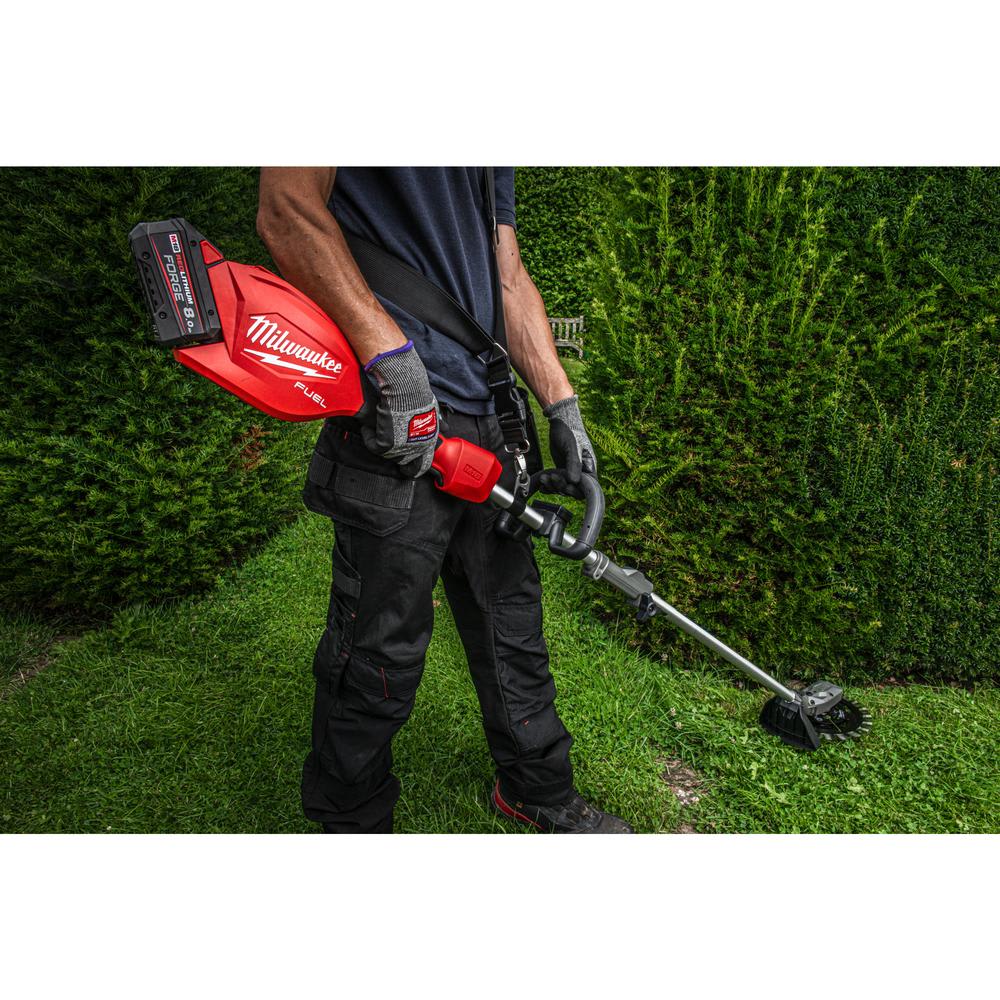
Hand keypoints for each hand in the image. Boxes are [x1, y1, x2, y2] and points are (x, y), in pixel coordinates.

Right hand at [361, 341, 439, 476]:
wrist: (406, 389)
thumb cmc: (417, 394)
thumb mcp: (432, 411)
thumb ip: (435, 423)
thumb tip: (444, 428)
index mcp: (430, 440)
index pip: (423, 465)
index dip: (414, 468)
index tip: (406, 469)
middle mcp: (419, 448)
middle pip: (404, 462)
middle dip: (394, 453)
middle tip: (384, 445)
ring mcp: (404, 448)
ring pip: (387, 454)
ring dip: (381, 441)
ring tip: (376, 426)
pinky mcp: (388, 444)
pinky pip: (374, 446)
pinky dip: (369, 436)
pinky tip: (368, 427)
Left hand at [543, 394, 596, 497]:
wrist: (559, 422)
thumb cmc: (570, 431)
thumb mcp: (572, 447)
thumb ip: (574, 464)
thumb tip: (574, 481)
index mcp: (589, 467)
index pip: (587, 487)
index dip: (578, 490)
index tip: (567, 486)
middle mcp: (581, 472)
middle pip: (574, 490)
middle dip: (562, 487)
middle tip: (552, 478)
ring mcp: (570, 472)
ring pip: (563, 487)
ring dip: (553, 485)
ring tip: (544, 478)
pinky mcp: (561, 470)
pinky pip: (556, 483)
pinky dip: (548, 485)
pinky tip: (542, 484)